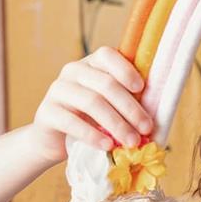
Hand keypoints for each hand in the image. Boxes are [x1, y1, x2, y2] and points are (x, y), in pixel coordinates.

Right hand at [29, 47, 152, 163]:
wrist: (54, 140)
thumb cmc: (90, 120)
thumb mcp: (109, 107)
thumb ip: (126, 103)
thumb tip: (153, 116)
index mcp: (91, 64)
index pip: (107, 55)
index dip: (126, 70)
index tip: (142, 89)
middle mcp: (72, 71)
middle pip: (105, 84)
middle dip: (130, 108)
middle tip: (146, 128)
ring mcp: (57, 90)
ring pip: (91, 102)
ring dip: (116, 124)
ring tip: (132, 142)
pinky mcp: (46, 112)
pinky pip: (71, 121)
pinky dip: (92, 135)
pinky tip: (107, 146)